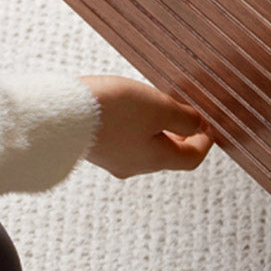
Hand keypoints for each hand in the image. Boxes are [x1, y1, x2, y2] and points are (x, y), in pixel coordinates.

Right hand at [80, 75, 212, 179]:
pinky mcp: (95, 147)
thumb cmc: (113, 110)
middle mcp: (134, 165)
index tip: (209, 124)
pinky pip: (124, 139)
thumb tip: (198, 125)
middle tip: (186, 113)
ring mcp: (112, 158)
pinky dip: (135, 126)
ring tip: (157, 105)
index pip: (190, 159)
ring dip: (157, 129)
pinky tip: (129, 108)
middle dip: (180, 134)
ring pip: (145, 146)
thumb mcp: (159, 108)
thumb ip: (183, 118)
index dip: (205, 141)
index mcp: (155, 160)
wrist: (61, 113)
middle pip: (168, 154)